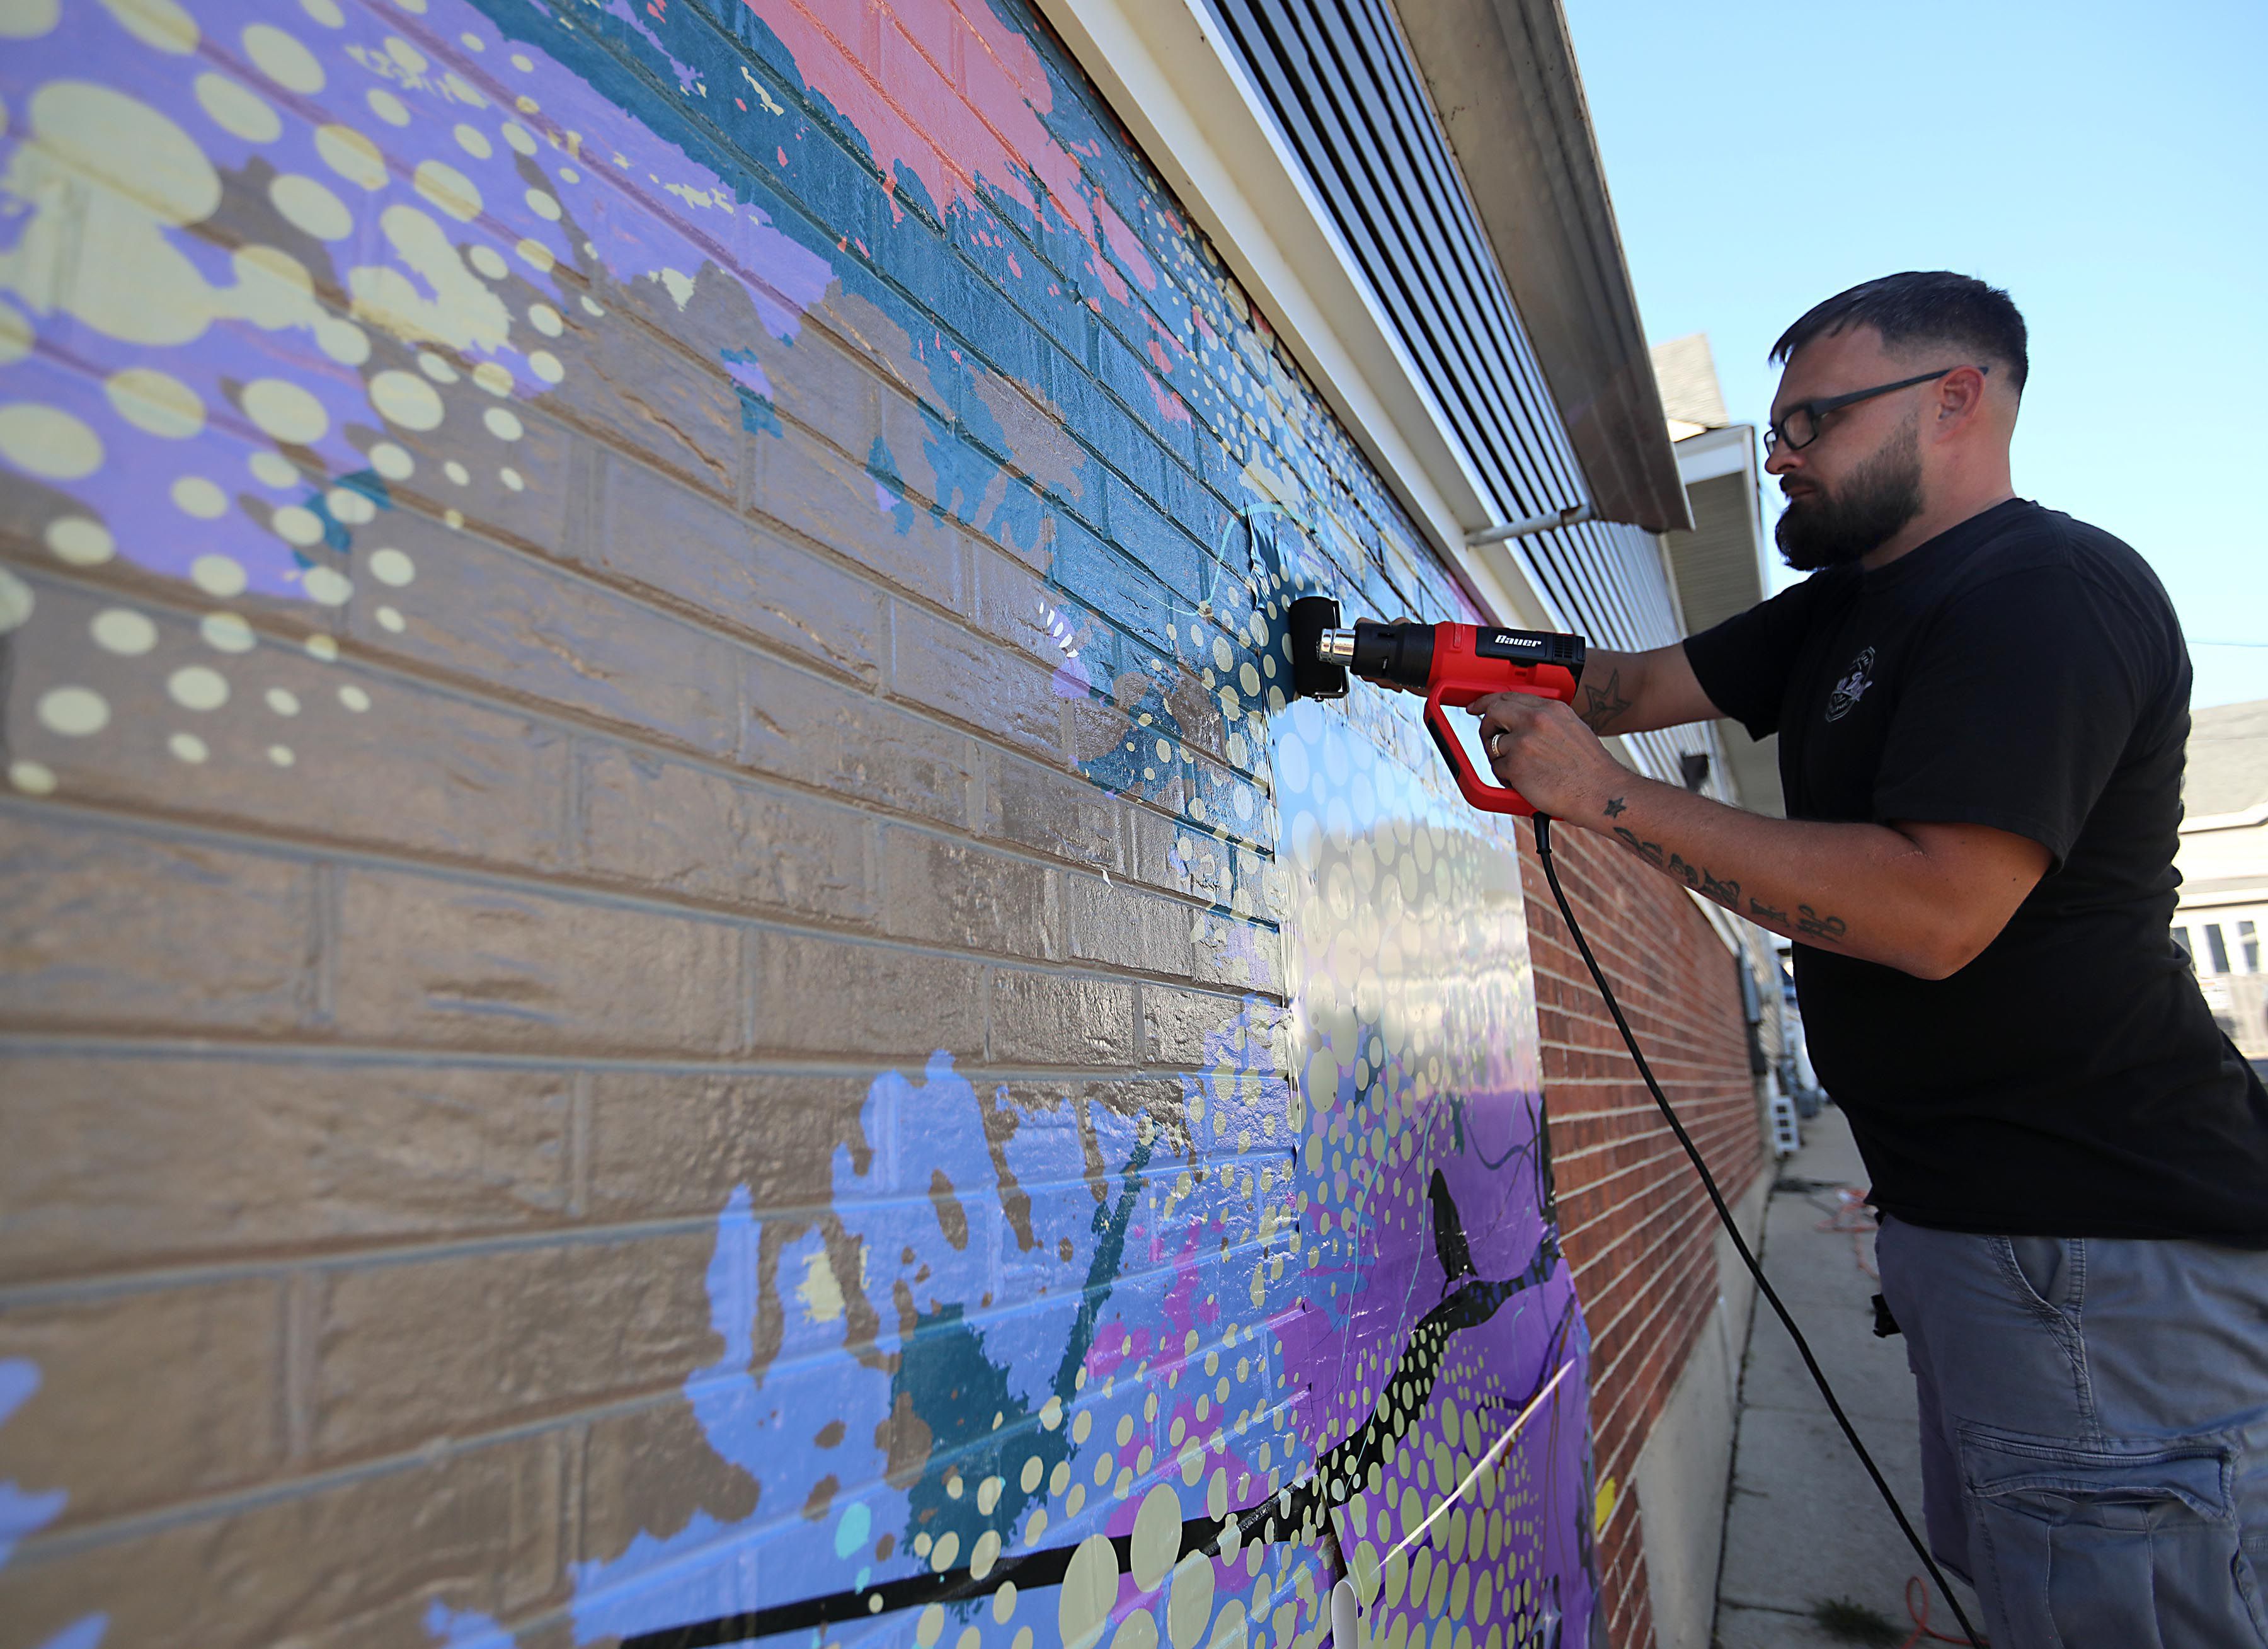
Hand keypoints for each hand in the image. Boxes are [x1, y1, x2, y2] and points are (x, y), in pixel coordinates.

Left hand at [1471, 693, 1620, 818]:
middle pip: (1493, 712)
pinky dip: (1506, 778)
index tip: (1477, 707)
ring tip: (1519, 770)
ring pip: (1493, 744)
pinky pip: (1497, 768)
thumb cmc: (1591, 769)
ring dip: (1500, 758)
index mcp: (1551, 708)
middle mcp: (1536, 719)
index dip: (1488, 702)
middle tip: (1489, 739)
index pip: (1510, 696)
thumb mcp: (1572, 729)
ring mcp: (1524, 741)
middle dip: (1486, 726)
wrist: (1602, 792)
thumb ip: (1545, 721)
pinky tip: (1525, 782)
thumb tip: (1519, 722)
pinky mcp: (1516, 765)